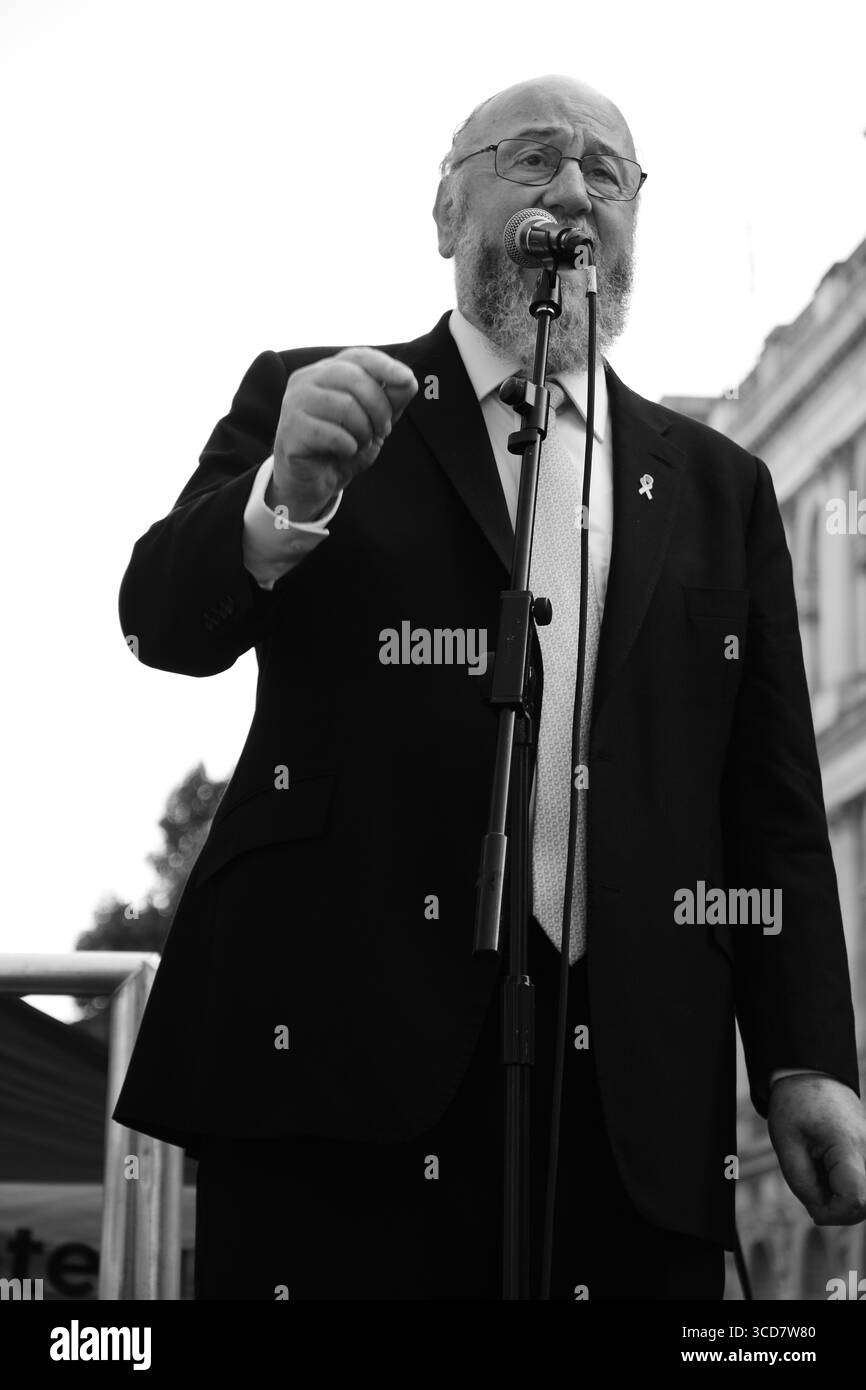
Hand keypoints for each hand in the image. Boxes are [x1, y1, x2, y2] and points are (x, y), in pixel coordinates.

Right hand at [270, 347, 417, 519]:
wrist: (312, 482)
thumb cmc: (343, 446)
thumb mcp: (374, 420)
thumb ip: (391, 399)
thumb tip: (408, 380)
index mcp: (326, 371)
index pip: (358, 356)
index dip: (385, 366)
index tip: (408, 379)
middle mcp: (306, 379)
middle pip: (354, 378)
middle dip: (379, 408)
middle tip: (382, 431)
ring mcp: (294, 402)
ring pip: (345, 406)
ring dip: (364, 431)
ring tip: (360, 443)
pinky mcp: (291, 429)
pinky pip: (333, 434)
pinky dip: (349, 447)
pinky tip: (344, 452)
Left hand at [768, 1074, 865, 1224]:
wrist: (810, 1075)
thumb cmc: (794, 1106)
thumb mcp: (785, 1144)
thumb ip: (803, 1184)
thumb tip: (820, 1213)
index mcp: (847, 1145)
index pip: (856, 1200)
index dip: (833, 1213)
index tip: (811, 1204)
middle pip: (864, 1205)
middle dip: (836, 1208)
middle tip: (812, 1186)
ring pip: (864, 1197)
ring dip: (839, 1197)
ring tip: (818, 1171)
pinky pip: (861, 1183)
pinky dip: (844, 1186)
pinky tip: (827, 1170)